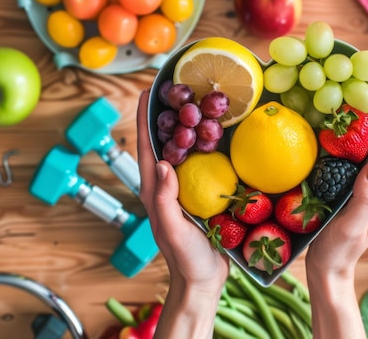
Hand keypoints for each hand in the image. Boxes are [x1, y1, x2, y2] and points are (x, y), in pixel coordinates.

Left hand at [136, 90, 227, 337]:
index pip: (147, 147)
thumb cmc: (186, 257)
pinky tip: (223, 135)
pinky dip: (210, 146)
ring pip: (186, 150)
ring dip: (190, 126)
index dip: (145, 118)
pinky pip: (206, 164)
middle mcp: (169, 184)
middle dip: (169, 113)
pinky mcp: (205, 194)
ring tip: (201, 102)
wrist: (204, 279)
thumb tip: (163, 162)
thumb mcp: (173, 229)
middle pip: (166, 142)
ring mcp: (187, 189)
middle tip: (179, 88)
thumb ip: (164, 199)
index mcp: (155, 189)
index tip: (147, 90)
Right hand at [305, 69, 367, 338]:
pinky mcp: (351, 188)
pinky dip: (348, 133)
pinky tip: (334, 126)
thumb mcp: (352, 226)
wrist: (329, 272)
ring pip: (367, 143)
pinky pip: (353, 154)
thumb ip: (367, 197)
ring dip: (363, 116)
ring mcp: (365, 185)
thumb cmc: (338, 251)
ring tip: (351, 91)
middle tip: (365, 75)